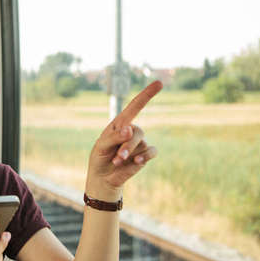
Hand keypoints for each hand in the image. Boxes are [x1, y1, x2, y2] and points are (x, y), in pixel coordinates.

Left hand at [85, 81, 162, 199]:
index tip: (159, 83)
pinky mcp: (144, 155)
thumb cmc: (100, 158)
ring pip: (142, 143)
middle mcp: (131, 131)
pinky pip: (151, 152)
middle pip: (137, 131)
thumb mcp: (101, 146)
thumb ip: (113, 137)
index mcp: (119, 124)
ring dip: (129, 153)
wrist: (103, 177)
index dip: (147, 95)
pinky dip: (144, 157)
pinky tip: (136, 162)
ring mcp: (139, 143)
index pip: (134, 106)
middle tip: (117, 157)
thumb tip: (130, 129)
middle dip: (127, 144)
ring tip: (117, 161)